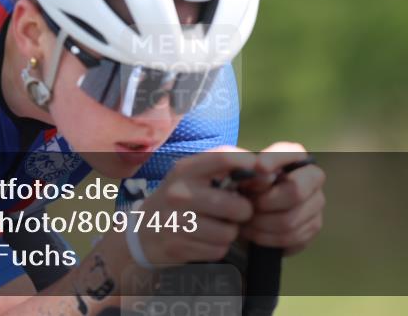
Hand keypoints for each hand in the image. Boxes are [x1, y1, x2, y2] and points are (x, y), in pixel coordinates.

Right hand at [138, 146, 256, 264]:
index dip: (250, 166)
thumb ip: (224, 171)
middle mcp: (180, 193)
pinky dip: (217, 247)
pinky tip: (206, 240)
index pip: (225, 158)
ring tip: (218, 225)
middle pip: (236, 205)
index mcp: (186, 169)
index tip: (262, 177)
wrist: (142, 231)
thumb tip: (265, 173)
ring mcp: (177, 221)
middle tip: (237, 212)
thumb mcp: (192, 176)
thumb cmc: (179, 198)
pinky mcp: (178, 246)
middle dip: (244, 212)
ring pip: (229, 232)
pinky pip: (218, 250)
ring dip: (230, 232)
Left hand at [238, 141, 324, 255]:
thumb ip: (250, 169)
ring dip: (261, 223)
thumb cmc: (247, 186)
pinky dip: (266, 237)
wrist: (251, 211)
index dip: (276, 159)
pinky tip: (252, 233)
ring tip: (244, 221)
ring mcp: (316, 203)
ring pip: (290, 219)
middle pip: (295, 191)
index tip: (259, 167)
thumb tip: (260, 171)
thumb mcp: (243, 175)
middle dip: (265, 201)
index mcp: (296, 156)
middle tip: (247, 205)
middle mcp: (313, 176)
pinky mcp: (313, 226)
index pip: (292, 153)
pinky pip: (291, 237)